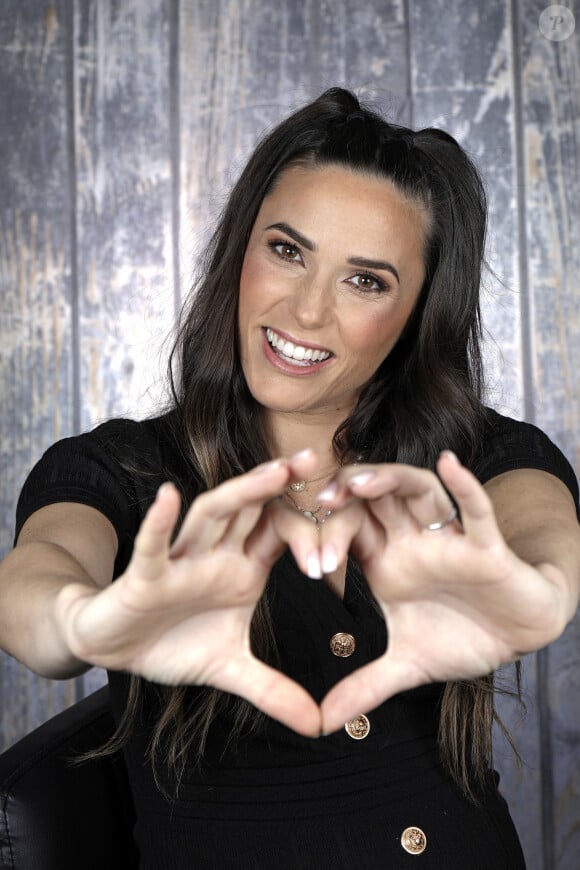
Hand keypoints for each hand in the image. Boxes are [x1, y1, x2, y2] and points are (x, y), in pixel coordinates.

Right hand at [56, 452, 323, 735]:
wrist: (116, 647)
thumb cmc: (171, 644)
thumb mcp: (230, 668)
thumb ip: (274, 690)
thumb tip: (318, 725)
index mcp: (242, 568)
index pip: (282, 535)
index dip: (313, 529)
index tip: (352, 524)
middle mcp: (216, 554)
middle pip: (253, 510)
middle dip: (281, 484)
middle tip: (318, 460)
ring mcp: (182, 560)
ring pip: (212, 516)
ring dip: (241, 492)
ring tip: (272, 472)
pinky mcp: (145, 576)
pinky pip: (153, 546)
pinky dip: (160, 523)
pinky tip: (169, 497)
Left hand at [315, 453, 568, 733]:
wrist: (519, 637)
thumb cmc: (464, 638)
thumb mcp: (408, 664)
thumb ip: (365, 685)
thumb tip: (323, 723)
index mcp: (388, 561)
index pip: (347, 532)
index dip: (324, 538)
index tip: (304, 561)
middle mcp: (412, 540)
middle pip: (373, 501)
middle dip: (347, 498)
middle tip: (320, 504)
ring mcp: (448, 538)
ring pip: (416, 491)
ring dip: (389, 480)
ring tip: (360, 480)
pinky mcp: (487, 545)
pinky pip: (476, 508)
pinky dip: (464, 486)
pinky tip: (448, 464)